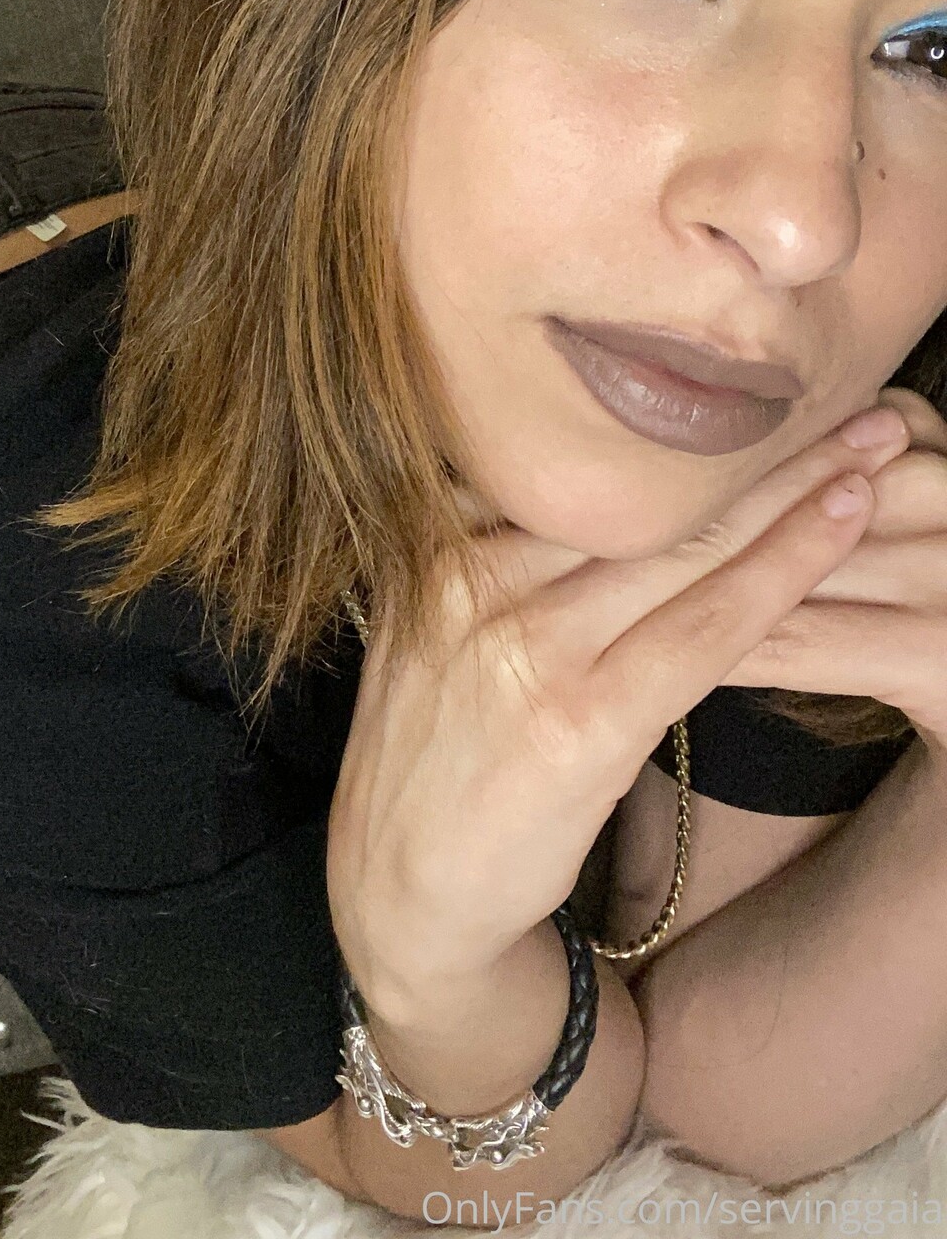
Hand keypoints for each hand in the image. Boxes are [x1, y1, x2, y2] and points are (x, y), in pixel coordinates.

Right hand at [326, 405, 910, 1028]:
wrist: (399, 896)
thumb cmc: (431, 759)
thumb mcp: (429, 631)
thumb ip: (493, 556)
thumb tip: (591, 496)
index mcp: (433, 545)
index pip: (580, 464)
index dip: (676, 420)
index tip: (751, 382)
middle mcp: (469, 578)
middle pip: (639, 494)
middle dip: (754, 439)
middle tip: (842, 388)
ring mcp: (520, 647)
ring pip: (684, 546)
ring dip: (795, 487)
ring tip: (877, 443)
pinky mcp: (576, 720)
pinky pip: (704, 626)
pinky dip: (784, 567)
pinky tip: (846, 521)